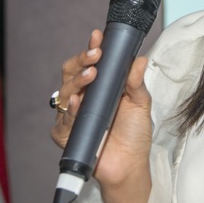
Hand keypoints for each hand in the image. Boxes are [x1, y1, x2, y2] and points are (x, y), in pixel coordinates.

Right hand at [50, 29, 153, 192]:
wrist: (130, 166)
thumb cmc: (134, 135)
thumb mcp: (140, 104)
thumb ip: (136, 82)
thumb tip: (139, 58)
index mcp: (100, 87)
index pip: (90, 63)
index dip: (91, 48)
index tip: (97, 36)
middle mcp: (84, 98)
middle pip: (71, 73)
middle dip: (81, 60)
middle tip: (95, 55)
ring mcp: (73, 116)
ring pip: (64, 91)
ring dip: (77, 80)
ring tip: (91, 75)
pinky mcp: (67, 134)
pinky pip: (62, 120)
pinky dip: (69, 110)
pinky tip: (76, 103)